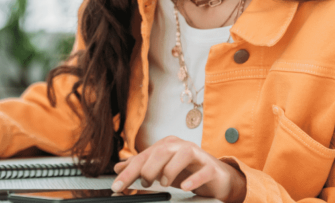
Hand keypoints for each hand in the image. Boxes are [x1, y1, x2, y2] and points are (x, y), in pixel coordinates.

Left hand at [111, 136, 246, 202]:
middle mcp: (181, 146)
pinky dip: (193, 179)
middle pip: (161, 151)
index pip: (144, 156)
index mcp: (166, 145)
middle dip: (148, 168)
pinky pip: (203, 171)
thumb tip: (119, 168)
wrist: (217, 178)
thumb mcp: (160, 170)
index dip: (128, 172)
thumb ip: (141, 168)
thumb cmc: (187, 172)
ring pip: (183, 154)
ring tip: (163, 184)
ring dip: (169, 170)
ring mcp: (198, 155)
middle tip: (144, 183)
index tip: (117, 187)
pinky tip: (185, 187)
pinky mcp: (211, 168)